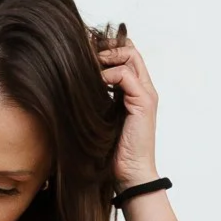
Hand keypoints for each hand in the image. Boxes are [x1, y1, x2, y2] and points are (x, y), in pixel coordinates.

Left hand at [98, 37, 158, 188]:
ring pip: (130, 56)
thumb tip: (74, 87)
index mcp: (137, 91)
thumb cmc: (114, 152)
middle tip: (85, 52)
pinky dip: (108, 74)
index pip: (128, 55)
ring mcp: (146, 95)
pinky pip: (126, 75)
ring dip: (106, 56)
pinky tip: (94, 82)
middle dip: (107, 46)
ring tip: (88, 64)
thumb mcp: (102, 119)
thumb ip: (98, 101)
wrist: (131, 174)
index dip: (108, 49)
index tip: (86, 52)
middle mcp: (145, 89)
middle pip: (131, 49)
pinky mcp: (143, 103)